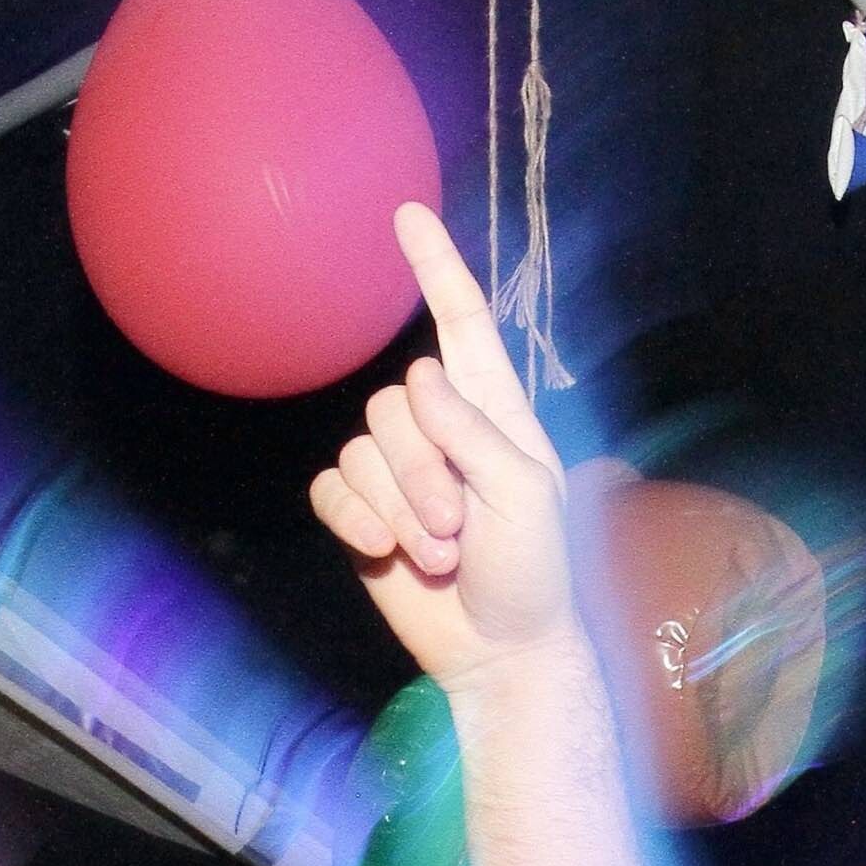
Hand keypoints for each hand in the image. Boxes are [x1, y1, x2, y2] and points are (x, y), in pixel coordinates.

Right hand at [310, 205, 577, 689]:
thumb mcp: (525, 496)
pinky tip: (390, 554)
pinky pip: (332, 490)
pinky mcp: (362, 511)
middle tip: (461, 531)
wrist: (499, 650)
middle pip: (395, 406)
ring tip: (443, 553)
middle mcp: (441, 430)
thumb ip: (475, 433)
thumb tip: (420, 377)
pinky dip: (360, 525)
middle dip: (424, 476)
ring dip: (401, 510)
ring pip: (362, 451)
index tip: (406, 215)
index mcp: (494, 412)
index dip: (436, 269)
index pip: (462, 325)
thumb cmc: (533, 571)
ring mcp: (397, 471)